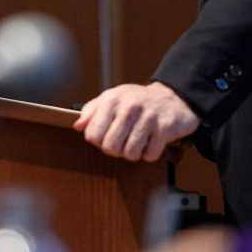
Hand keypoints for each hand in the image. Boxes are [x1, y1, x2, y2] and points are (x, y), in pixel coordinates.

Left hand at [73, 82, 199, 161]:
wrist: (174, 96)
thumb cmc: (138, 100)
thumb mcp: (113, 98)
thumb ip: (92, 111)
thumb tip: (78, 126)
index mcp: (112, 100)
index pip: (93, 135)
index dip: (99, 141)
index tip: (108, 136)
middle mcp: (130, 107)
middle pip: (110, 147)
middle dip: (116, 150)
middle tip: (123, 143)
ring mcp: (148, 117)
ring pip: (130, 153)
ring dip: (134, 153)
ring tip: (138, 142)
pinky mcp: (165, 128)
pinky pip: (150, 155)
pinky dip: (150, 153)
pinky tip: (152, 142)